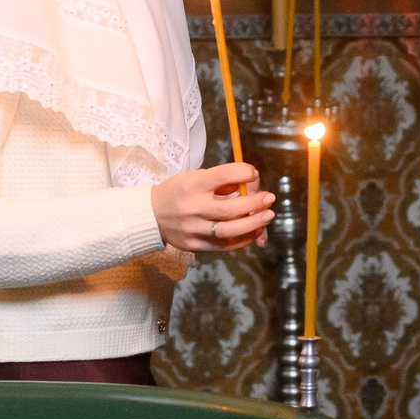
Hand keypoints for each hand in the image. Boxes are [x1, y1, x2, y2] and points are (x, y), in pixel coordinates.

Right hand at [151, 162, 274, 252]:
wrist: (149, 216)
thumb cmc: (178, 192)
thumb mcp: (193, 178)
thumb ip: (220, 182)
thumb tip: (252, 185)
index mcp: (191, 185)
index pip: (222, 176)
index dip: (243, 173)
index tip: (253, 173)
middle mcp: (192, 207)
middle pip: (230, 208)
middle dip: (255, 203)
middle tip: (270, 198)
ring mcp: (193, 229)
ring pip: (230, 230)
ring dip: (254, 223)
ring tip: (268, 215)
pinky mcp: (194, 245)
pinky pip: (224, 245)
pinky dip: (242, 239)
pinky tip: (255, 232)